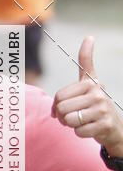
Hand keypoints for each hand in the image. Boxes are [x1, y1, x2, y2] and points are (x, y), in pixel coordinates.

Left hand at [51, 36, 122, 156]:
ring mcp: (102, 108)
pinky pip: (78, 131)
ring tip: (82, 121)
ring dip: (71, 125)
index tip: (79, 63)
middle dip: (63, 117)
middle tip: (74, 116)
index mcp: (91, 82)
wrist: (114, 128)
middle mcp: (98, 92)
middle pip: (61, 108)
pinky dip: (80, 133)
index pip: (59, 95)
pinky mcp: (104, 123)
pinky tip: (90, 128)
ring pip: (69, 120)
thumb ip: (85, 63)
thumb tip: (90, 37)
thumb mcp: (90, 83)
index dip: (56, 105)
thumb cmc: (94, 106)